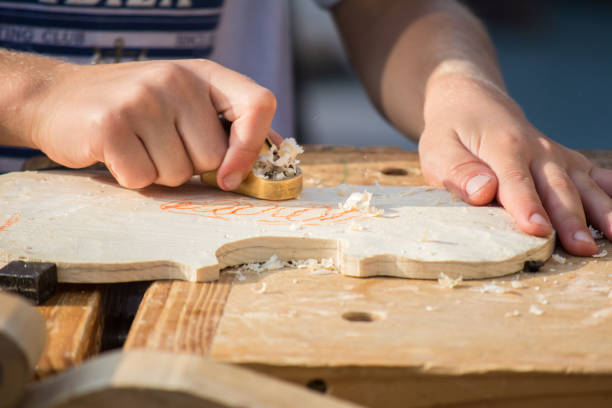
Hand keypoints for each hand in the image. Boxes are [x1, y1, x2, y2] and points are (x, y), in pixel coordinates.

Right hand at [30, 59, 276, 189]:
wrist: (58, 98)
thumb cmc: (133, 109)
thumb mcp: (184, 103)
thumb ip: (228, 125)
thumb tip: (276, 151)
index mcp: (203, 75)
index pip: (258, 105)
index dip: (252, 147)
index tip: (232, 175)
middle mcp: (176, 80)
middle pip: (214, 158)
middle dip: (189, 167)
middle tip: (159, 145)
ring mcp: (143, 100)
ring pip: (178, 174)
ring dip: (158, 174)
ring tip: (136, 146)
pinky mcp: (111, 125)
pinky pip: (143, 179)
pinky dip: (131, 178)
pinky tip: (117, 154)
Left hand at [419, 74, 610, 255]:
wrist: (473, 103)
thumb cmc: (451, 132)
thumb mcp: (437, 149)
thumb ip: (458, 171)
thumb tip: (482, 192)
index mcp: (502, 147)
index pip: (516, 182)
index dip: (527, 207)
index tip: (538, 230)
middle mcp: (536, 150)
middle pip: (556, 188)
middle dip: (571, 219)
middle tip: (582, 249)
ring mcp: (555, 155)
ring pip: (582, 183)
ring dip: (600, 211)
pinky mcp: (565, 160)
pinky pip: (594, 174)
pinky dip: (610, 191)